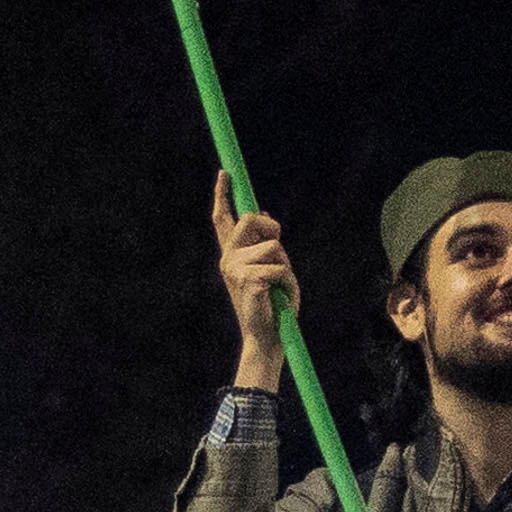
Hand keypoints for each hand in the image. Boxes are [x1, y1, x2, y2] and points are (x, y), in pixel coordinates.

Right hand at [211, 174, 295, 373]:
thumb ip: (265, 244)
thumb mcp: (271, 267)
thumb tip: (264, 214)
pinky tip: (278, 297)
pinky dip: (287, 282)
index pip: (223, 219)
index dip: (223, 194)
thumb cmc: (272, 304)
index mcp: (231, 255)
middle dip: (271, 226)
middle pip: (250, 220)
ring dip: (286, 266)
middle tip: (278, 246)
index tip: (225, 173)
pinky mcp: (247, 280)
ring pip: (273, 246)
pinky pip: (280, 267)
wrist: (266, 338)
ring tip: (279, 286)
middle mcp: (228, 259)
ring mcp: (235, 270)